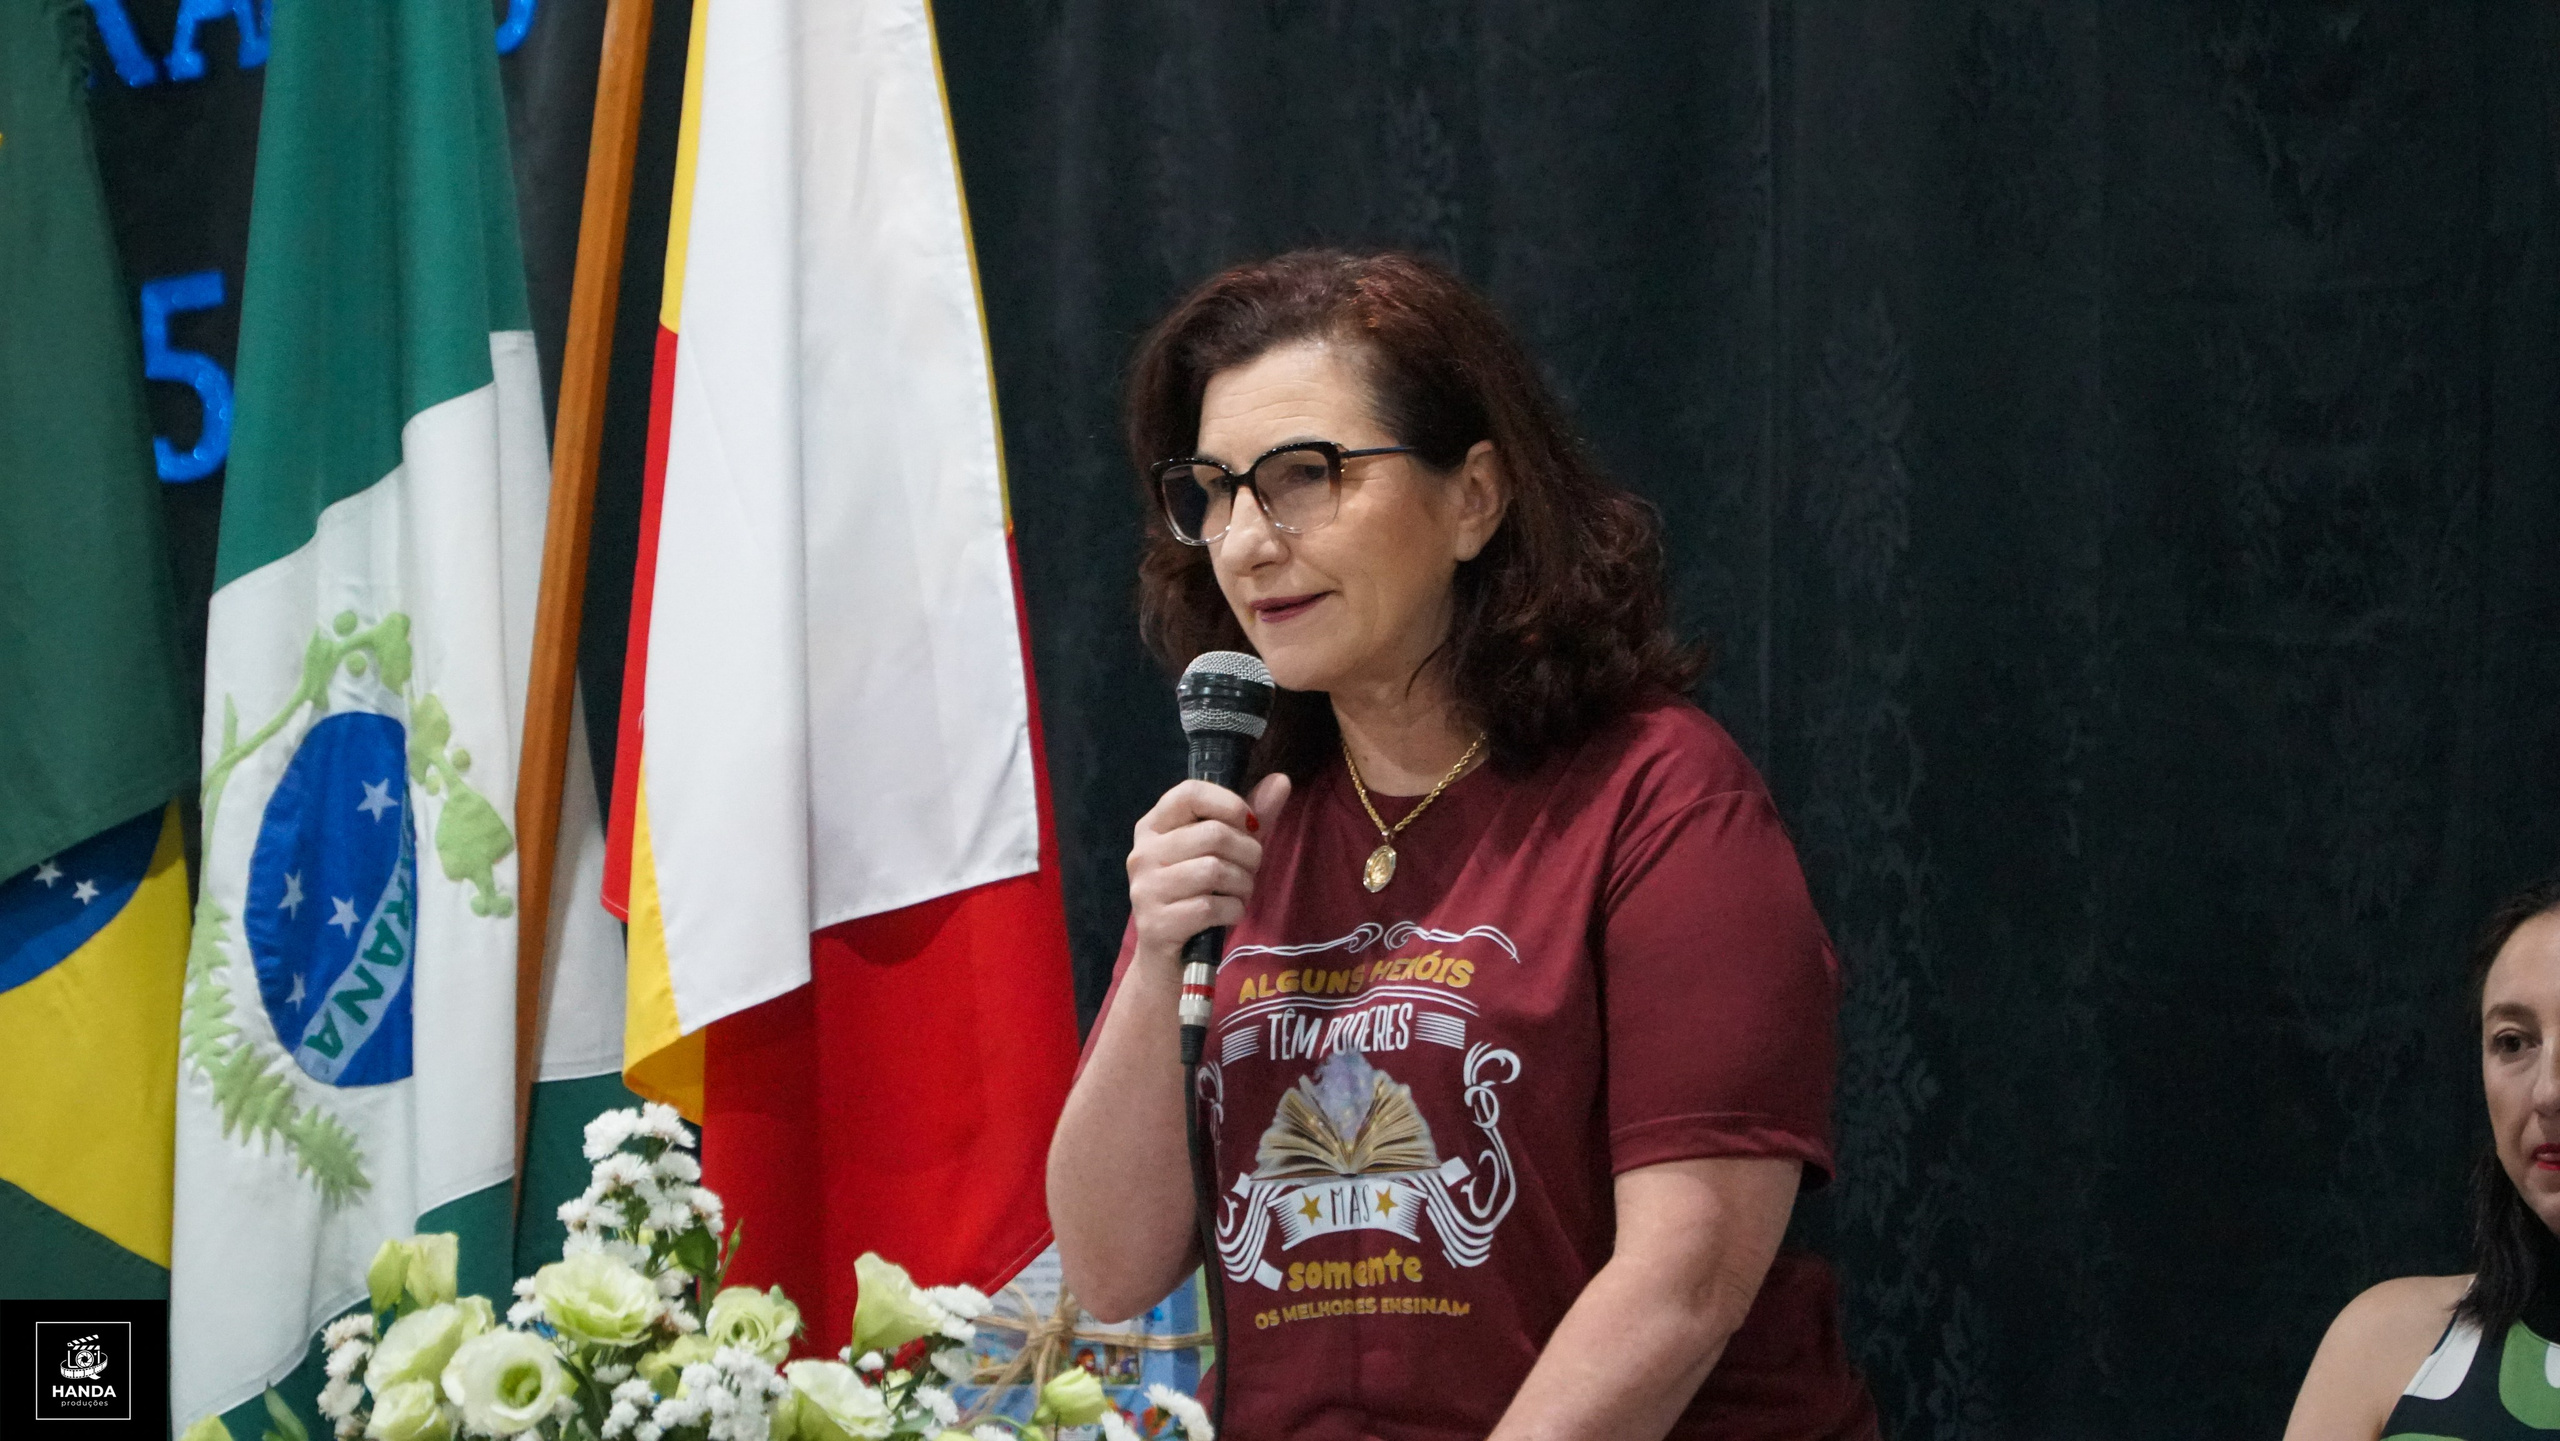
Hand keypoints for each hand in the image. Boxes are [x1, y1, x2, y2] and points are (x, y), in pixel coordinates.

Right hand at [1127, 772, 1292, 959]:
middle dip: (1247, 854)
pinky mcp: (1156, 924)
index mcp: (1153, 826)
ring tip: (1238, 893)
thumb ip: (1251, 817)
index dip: (1229, 803)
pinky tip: (1227, 915)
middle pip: (1213, 833)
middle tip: (1248, 870)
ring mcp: (1146, 889)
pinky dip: (1233, 911)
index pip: (1190, 793)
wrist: (1168, 959)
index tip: (1249, 824)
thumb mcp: (1224, 852)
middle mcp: (1142, 853)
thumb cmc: (1198, 895)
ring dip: (1242, 885)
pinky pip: (1212, 906)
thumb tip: (1281, 780)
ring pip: (1215, 870)